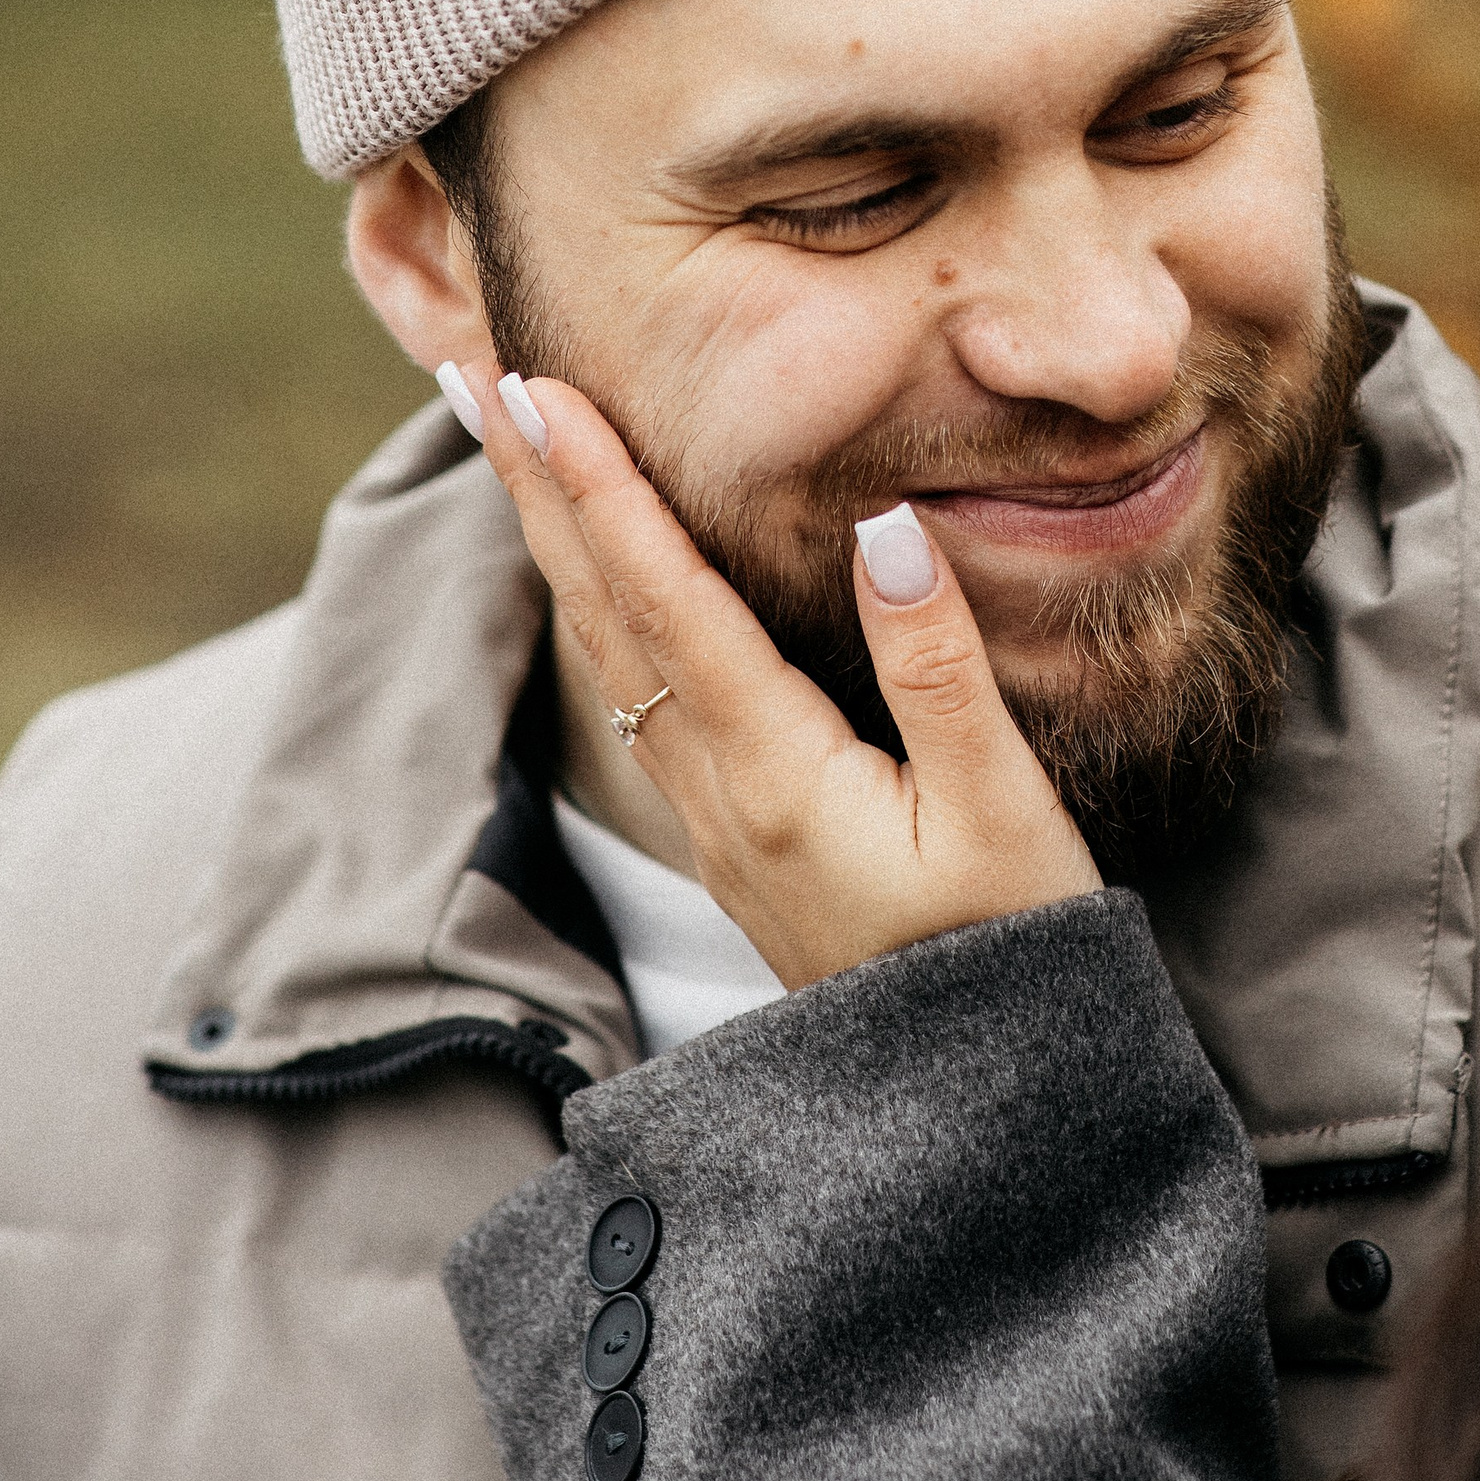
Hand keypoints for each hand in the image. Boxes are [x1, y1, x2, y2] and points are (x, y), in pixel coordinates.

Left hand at [459, 367, 1102, 988]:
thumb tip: (888, 528)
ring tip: (508, 444)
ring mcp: (716, 818)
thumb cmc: (1006, 953)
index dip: (601, 488)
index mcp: (774, 773)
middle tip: (473, 374)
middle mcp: (717, 790)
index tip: (542, 392)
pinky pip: (637, 691)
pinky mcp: (734, 834)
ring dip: (555, 538)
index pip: (664, 600)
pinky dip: (597, 604)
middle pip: (602, 613)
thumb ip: (939, 668)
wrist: (973, 1107)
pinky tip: (592, 574)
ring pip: (609, 651)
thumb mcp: (999, 809)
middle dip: (537, 488)